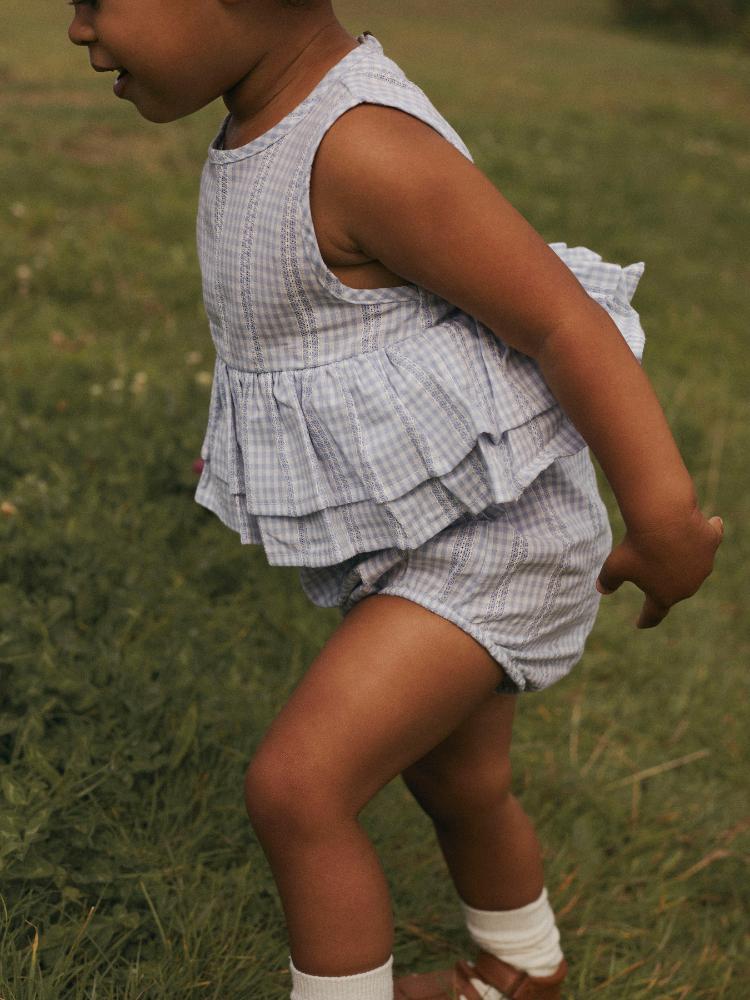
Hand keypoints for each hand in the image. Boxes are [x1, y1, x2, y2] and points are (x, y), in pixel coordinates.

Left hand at [596, 507, 723, 628]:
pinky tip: (712, 523)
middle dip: (663, 579)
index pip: (653, 614)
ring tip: (670, 542)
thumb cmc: (636, 546)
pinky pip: (711, 538)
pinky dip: (709, 532)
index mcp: (664, 596)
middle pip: (673, 586)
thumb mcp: (615, 565)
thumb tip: (601, 589)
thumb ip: (608, 580)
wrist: (663, 520)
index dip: (645, 619)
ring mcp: (703, 565)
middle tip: (649, 561)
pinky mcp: (711, 543)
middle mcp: (687, 586)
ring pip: (692, 563)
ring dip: (682, 557)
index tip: (639, 623)